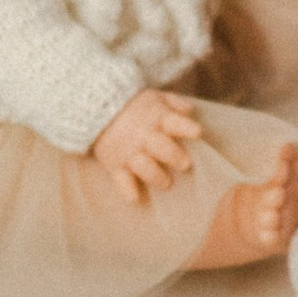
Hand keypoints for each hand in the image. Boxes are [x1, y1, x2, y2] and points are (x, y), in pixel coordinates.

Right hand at [92, 86, 200, 200]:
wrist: (99, 112)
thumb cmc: (136, 108)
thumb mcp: (156, 98)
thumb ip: (175, 104)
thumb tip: (190, 111)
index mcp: (157, 118)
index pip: (173, 122)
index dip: (186, 127)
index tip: (198, 133)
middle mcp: (143, 135)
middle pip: (161, 147)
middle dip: (174, 156)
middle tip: (185, 165)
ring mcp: (129, 152)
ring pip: (143, 166)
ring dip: (156, 176)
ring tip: (166, 183)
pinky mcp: (115, 165)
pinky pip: (121, 180)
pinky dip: (127, 190)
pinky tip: (135, 198)